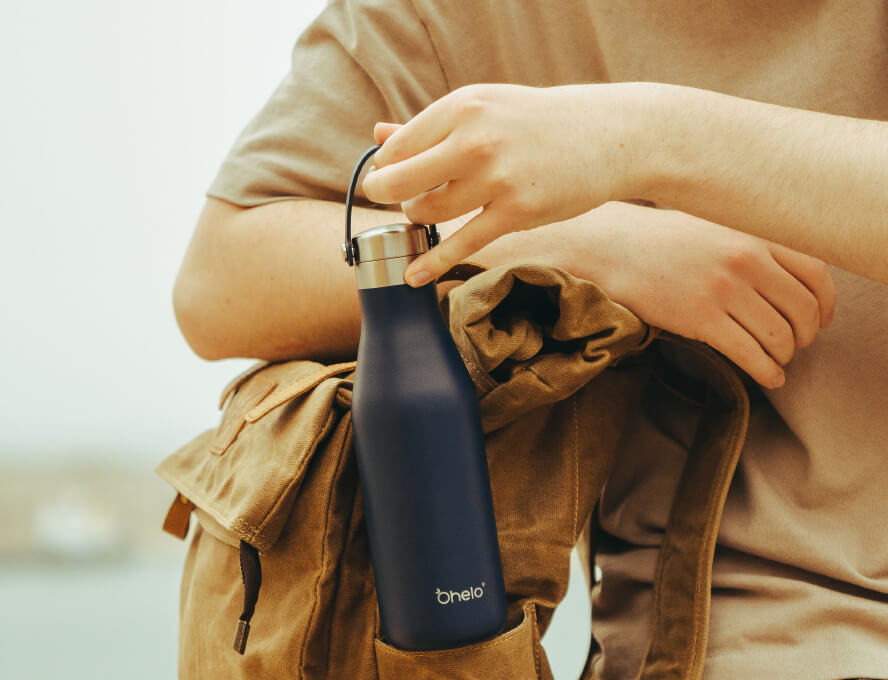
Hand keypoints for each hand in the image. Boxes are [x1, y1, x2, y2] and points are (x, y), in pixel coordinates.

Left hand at [362, 83, 648, 285]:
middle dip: (385, 196)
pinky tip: (412, 277)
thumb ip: (431, 126)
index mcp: (463, 107)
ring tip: (430, 213)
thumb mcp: (486, 109)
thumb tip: (378, 134)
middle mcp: (474, 138)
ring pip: (428, 211)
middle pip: (399, 180)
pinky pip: (461, 242)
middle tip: (391, 202)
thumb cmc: (540, 123)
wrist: (609, 134)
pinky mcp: (517, 211)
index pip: (397, 147)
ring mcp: (496, 177)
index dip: (384, 168)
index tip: (387, 178)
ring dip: (419, 219)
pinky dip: (432, 263)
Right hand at [554, 204, 836, 387]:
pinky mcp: (702, 318)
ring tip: (777, 362)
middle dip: (805, 335)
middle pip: (803, 309)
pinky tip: (768, 378)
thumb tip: (781, 273)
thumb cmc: (656, 237)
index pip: (816, 272)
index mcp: (753, 234)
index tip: (820, 318)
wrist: (609, 247)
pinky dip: (767, 372)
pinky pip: (750, 354)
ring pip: (780, 336)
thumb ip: (748, 241)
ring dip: (785, 356)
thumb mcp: (711, 224)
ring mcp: (725, 290)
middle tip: (795, 345)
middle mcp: (746, 259)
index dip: (824, 303)